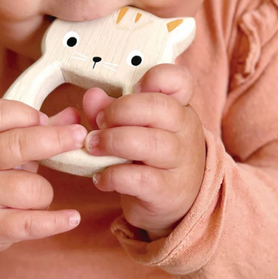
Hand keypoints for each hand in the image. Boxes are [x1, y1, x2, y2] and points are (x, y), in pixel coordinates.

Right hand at [0, 99, 86, 253]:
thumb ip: (36, 129)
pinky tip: (73, 217)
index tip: (43, 118)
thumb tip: (74, 115)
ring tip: (36, 195)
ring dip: (45, 191)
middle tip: (80, 135)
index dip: (23, 114)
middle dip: (53, 139)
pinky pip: (28, 224)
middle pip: (15, 145)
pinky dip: (55, 222)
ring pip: (30, 188)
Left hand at [83, 64, 205, 239]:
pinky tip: (101, 177)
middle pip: (160, 108)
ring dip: (112, 141)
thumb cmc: (150, 155)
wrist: (172, 200)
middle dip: (121, 110)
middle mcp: (185, 130)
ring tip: (93, 146)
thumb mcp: (135, 126)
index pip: (179, 80)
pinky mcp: (168, 191)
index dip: (155, 77)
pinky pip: (139, 178)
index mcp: (178, 106)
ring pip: (150, 143)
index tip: (132, 88)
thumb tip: (92, 95)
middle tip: (101, 122)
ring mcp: (180, 162)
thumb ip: (111, 108)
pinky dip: (113, 176)